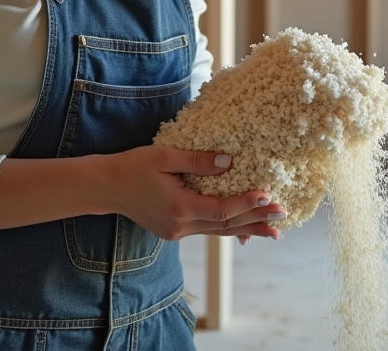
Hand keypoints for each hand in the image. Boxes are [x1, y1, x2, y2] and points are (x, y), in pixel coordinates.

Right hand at [97, 146, 284, 241]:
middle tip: (282, 217)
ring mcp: (177, 232)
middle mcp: (180, 226)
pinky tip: (242, 231)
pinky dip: (227, 228)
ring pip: (218, 231)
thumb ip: (198, 161)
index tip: (268, 197)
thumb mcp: (165, 156)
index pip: (221, 209)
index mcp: (179, 207)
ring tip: (272, 230)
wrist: (106, 187)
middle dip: (255, 221)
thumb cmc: (133, 166)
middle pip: (225, 225)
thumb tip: (230, 162)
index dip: (246, 204)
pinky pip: (207, 230)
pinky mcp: (174, 231)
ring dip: (246, 229)